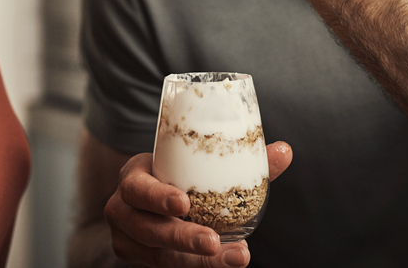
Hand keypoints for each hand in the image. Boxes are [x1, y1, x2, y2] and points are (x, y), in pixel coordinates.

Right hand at [103, 142, 292, 266]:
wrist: (147, 200)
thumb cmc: (174, 176)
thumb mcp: (192, 164)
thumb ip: (239, 161)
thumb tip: (284, 151)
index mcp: (132, 180)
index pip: (137, 189)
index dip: (157, 197)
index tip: (184, 202)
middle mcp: (123, 212)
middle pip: (149, 230)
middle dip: (183, 238)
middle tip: (214, 242)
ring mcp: (129, 241)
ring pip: (161, 257)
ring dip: (198, 261)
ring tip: (235, 258)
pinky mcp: (141, 261)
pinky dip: (197, 267)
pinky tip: (227, 262)